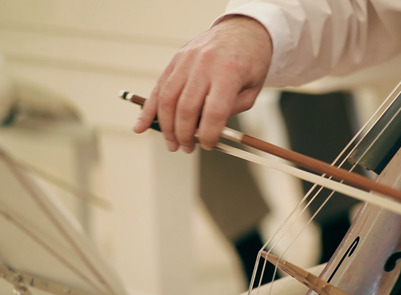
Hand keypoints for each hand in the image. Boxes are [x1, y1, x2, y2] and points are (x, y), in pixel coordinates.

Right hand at [133, 15, 271, 151]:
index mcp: (228, 72)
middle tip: (187, 148)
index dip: (210, 134)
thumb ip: (231, 110)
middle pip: (186, 108)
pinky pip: (159, 87)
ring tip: (172, 144)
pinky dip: (148, 109)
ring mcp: (186, 60)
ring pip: (168, 99)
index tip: (209, 145)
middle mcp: (204, 64)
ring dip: (166, 127)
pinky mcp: (176, 59)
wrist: (242, 30)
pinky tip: (140, 126)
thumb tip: (207, 132)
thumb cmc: (250, 63)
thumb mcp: (252, 89)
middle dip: (185, 134)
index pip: (214, 111)